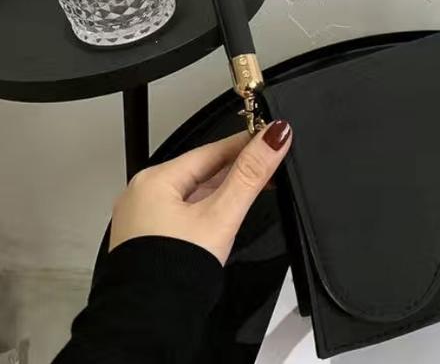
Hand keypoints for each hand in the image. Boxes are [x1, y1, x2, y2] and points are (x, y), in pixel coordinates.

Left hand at [109, 120, 291, 264]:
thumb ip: (250, 174)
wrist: (148, 324)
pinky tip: (227, 212)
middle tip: (271, 161)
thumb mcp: (222, 215)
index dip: (245, 143)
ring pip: (194, 192)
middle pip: (202, 170)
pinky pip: (184, 211)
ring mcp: (144, 217)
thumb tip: (274, 136)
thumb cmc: (173, 272)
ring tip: (256, 184)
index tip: (271, 136)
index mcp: (154, 180)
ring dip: (225, 188)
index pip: (211, 150)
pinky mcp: (150, 238)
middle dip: (238, 167)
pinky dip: (208, 207)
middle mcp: (143, 194)